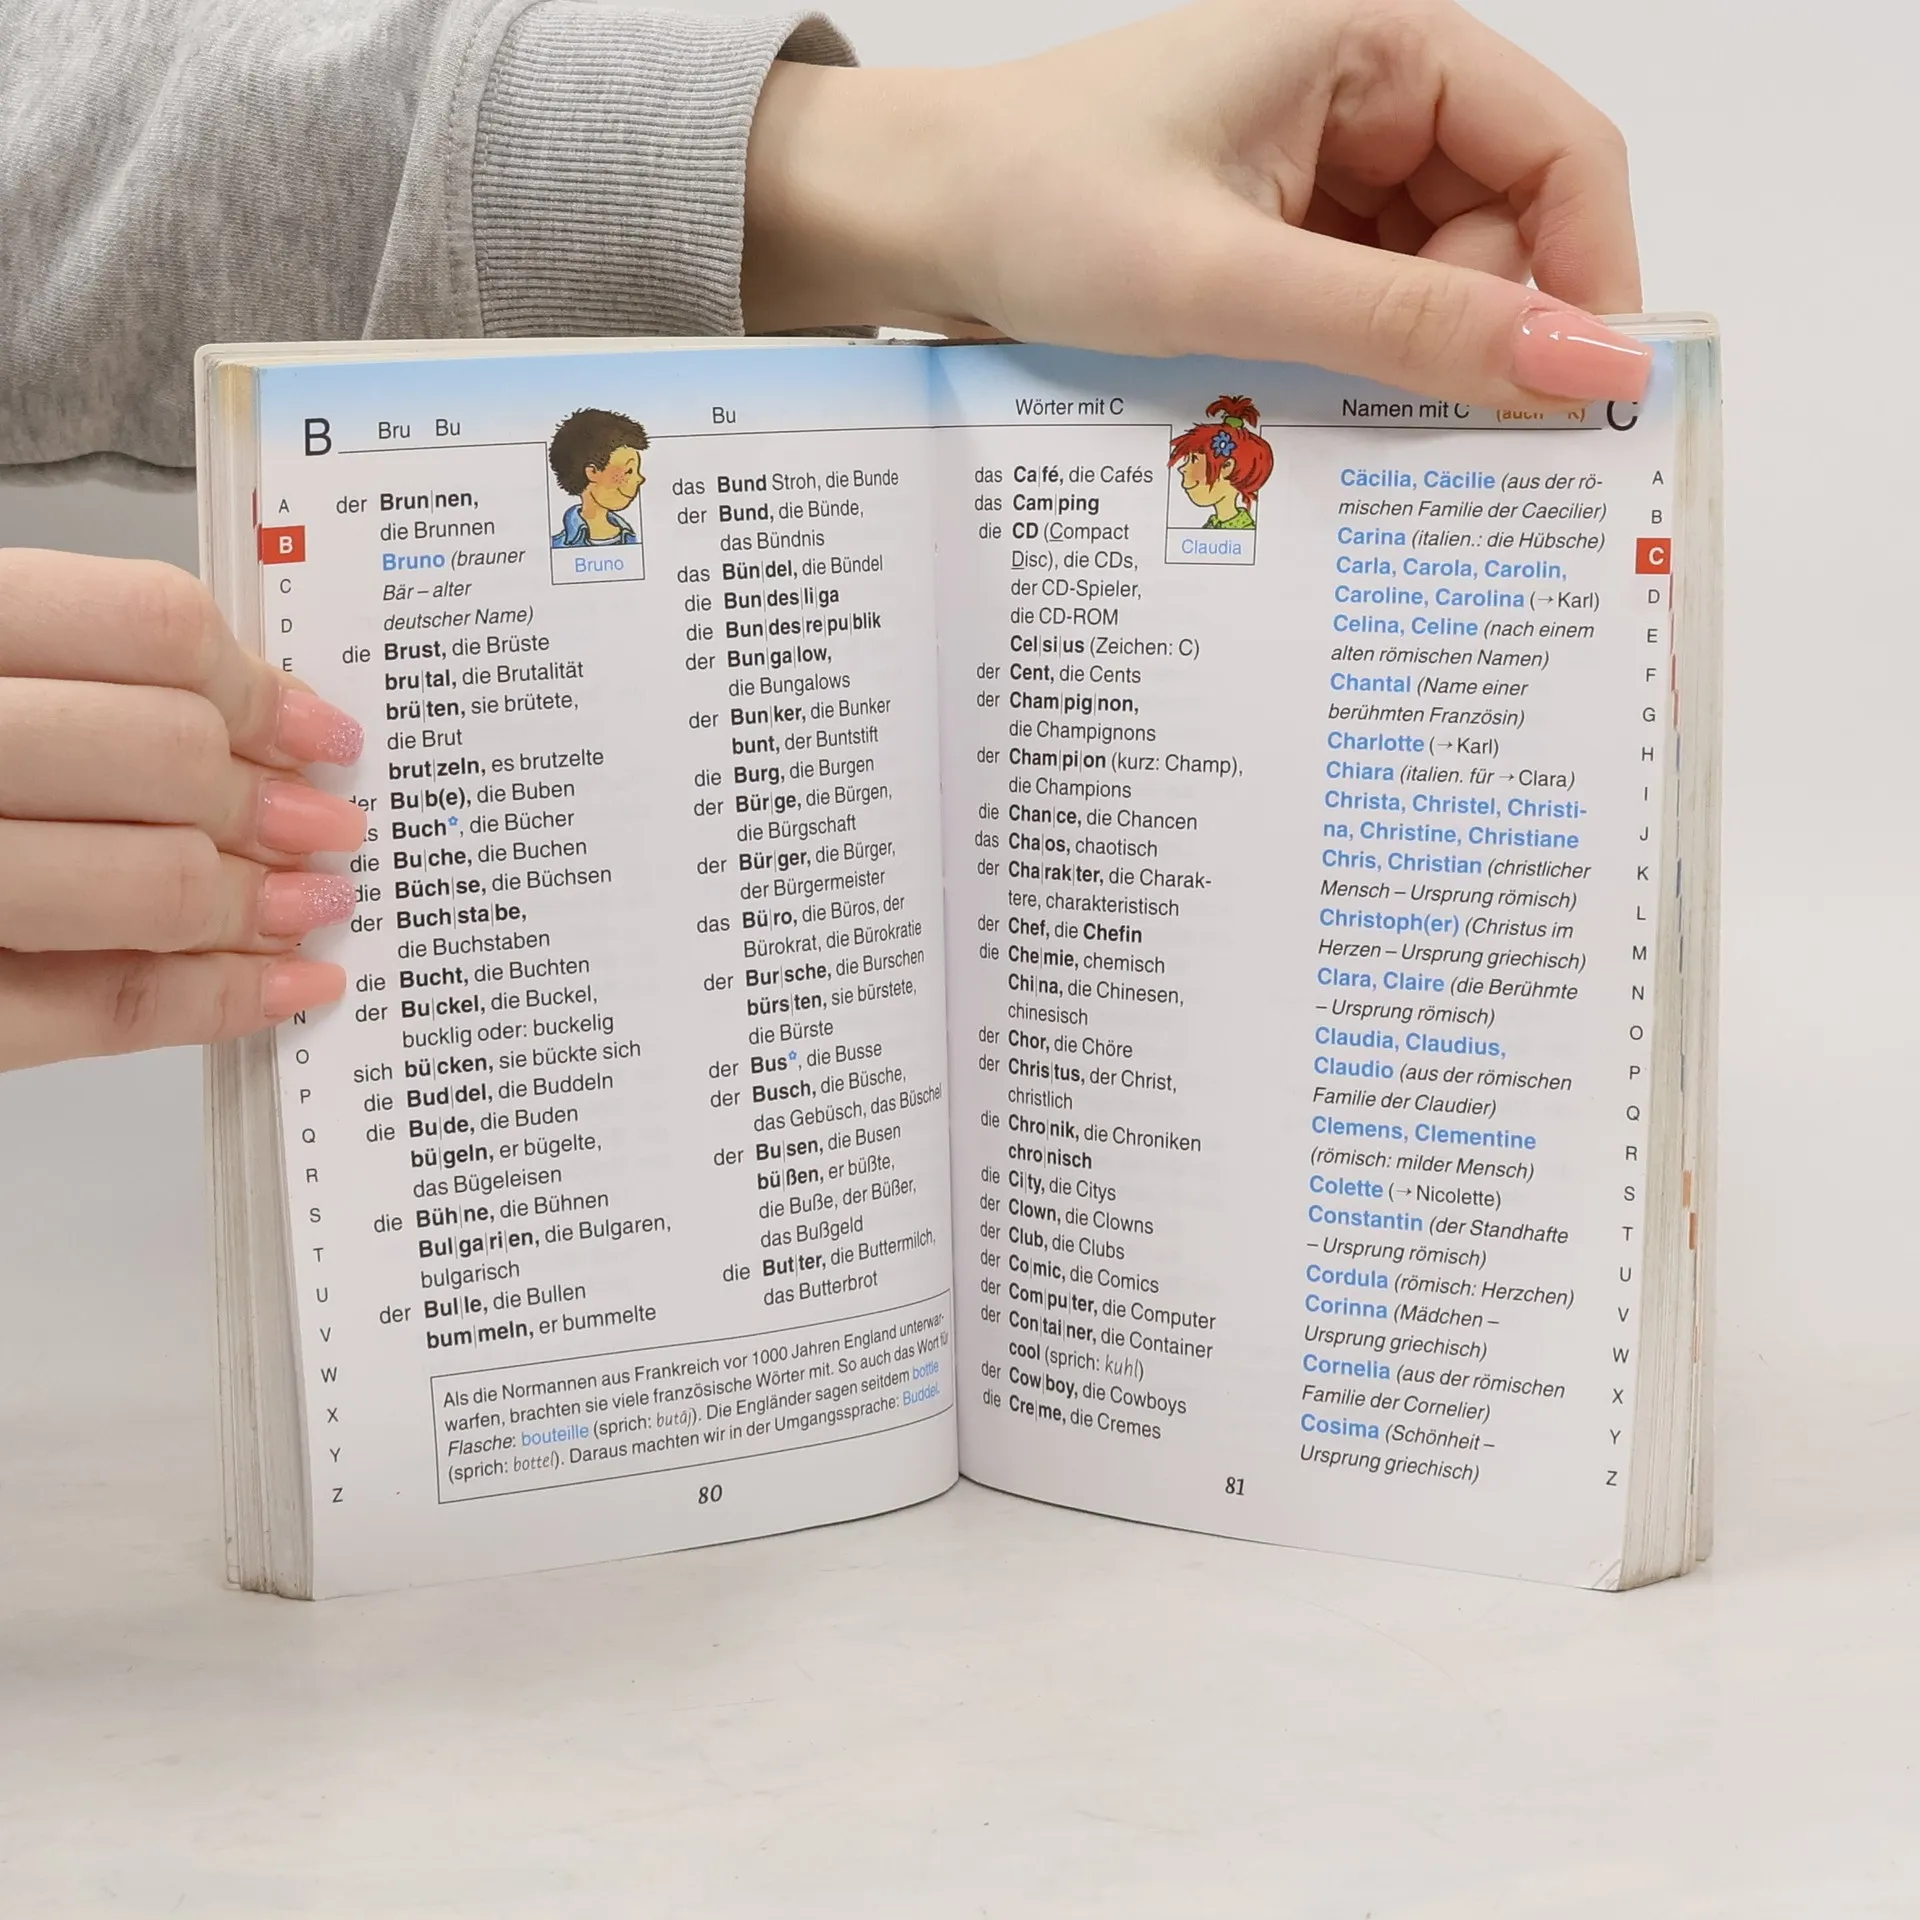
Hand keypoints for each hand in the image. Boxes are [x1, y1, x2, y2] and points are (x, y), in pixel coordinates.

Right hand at [0, 549, 365, 1071]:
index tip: (318, 730)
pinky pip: (105, 1006)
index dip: (259, 685)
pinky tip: (280, 989)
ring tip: (309, 904)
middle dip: (272, 804)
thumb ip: (80, 677)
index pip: (148, 626)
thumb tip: (265, 718)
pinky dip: (217, 1001)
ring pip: (153, 883)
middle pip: (167, 757)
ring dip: (260, 902)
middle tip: (326, 826)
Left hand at [745, 0, 1647, 405]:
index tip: (1583, 400)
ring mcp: (1323, 172)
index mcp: (1378, 44)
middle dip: (1488, 336)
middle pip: (1508, 229)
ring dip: (1415, 364)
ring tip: (1344, 427)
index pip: (1561, 150)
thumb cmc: (1033, 205)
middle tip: (1442, 446)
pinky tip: (1316, 413)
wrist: (906, 221)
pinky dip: (1359, 368)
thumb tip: (1576, 364)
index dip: (1591, 274)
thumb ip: (1405, 325)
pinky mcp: (1281, 237)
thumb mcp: (1227, 275)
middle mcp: (1366, 98)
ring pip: (1439, 284)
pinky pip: (1367, 309)